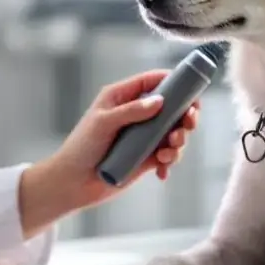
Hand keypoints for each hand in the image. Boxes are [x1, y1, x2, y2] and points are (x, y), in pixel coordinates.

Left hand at [18, 70, 200, 233]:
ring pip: (173, 133)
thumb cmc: (81, 147)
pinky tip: (161, 172)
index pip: (153, 81)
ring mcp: (142, 136)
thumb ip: (131, 111)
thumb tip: (159, 101)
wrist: (73, 183)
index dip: (175, 83)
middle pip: (171, 107)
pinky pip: (167, 156)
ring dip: (178, 142)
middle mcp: (135, 114)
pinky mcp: (145, 158)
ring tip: (167, 154)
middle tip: (188, 124)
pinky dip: (169, 162)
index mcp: (122, 97)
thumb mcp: (104, 123)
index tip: (191, 93)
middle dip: (185, 116)